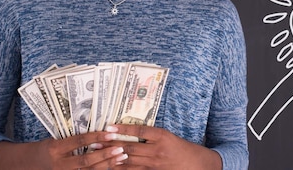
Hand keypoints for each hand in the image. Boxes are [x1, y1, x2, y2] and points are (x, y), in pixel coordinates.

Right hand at [0, 132, 127, 168]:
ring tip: (122, 158)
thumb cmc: (43, 149)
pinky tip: (112, 167)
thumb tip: (97, 134)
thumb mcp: (54, 140)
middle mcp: (58, 164)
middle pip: (86, 161)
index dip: (95, 137)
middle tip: (121, 148)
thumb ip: (73, 140)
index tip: (111, 132)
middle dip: (105, 155)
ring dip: (107, 165)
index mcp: (55, 149)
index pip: (78, 142)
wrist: (24, 165)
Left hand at [103, 125, 221, 169]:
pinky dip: (122, 169)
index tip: (109, 126)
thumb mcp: (169, 136)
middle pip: (130, 146)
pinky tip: (111, 167)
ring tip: (98, 153)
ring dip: (112, 157)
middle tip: (95, 141)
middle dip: (111, 144)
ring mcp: (154, 164)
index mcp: (162, 136)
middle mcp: (157, 149)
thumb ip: (151, 134)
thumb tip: (130, 130)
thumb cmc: (182, 148)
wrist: (197, 165)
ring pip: (129, 160)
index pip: (139, 131)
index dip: (123, 129)